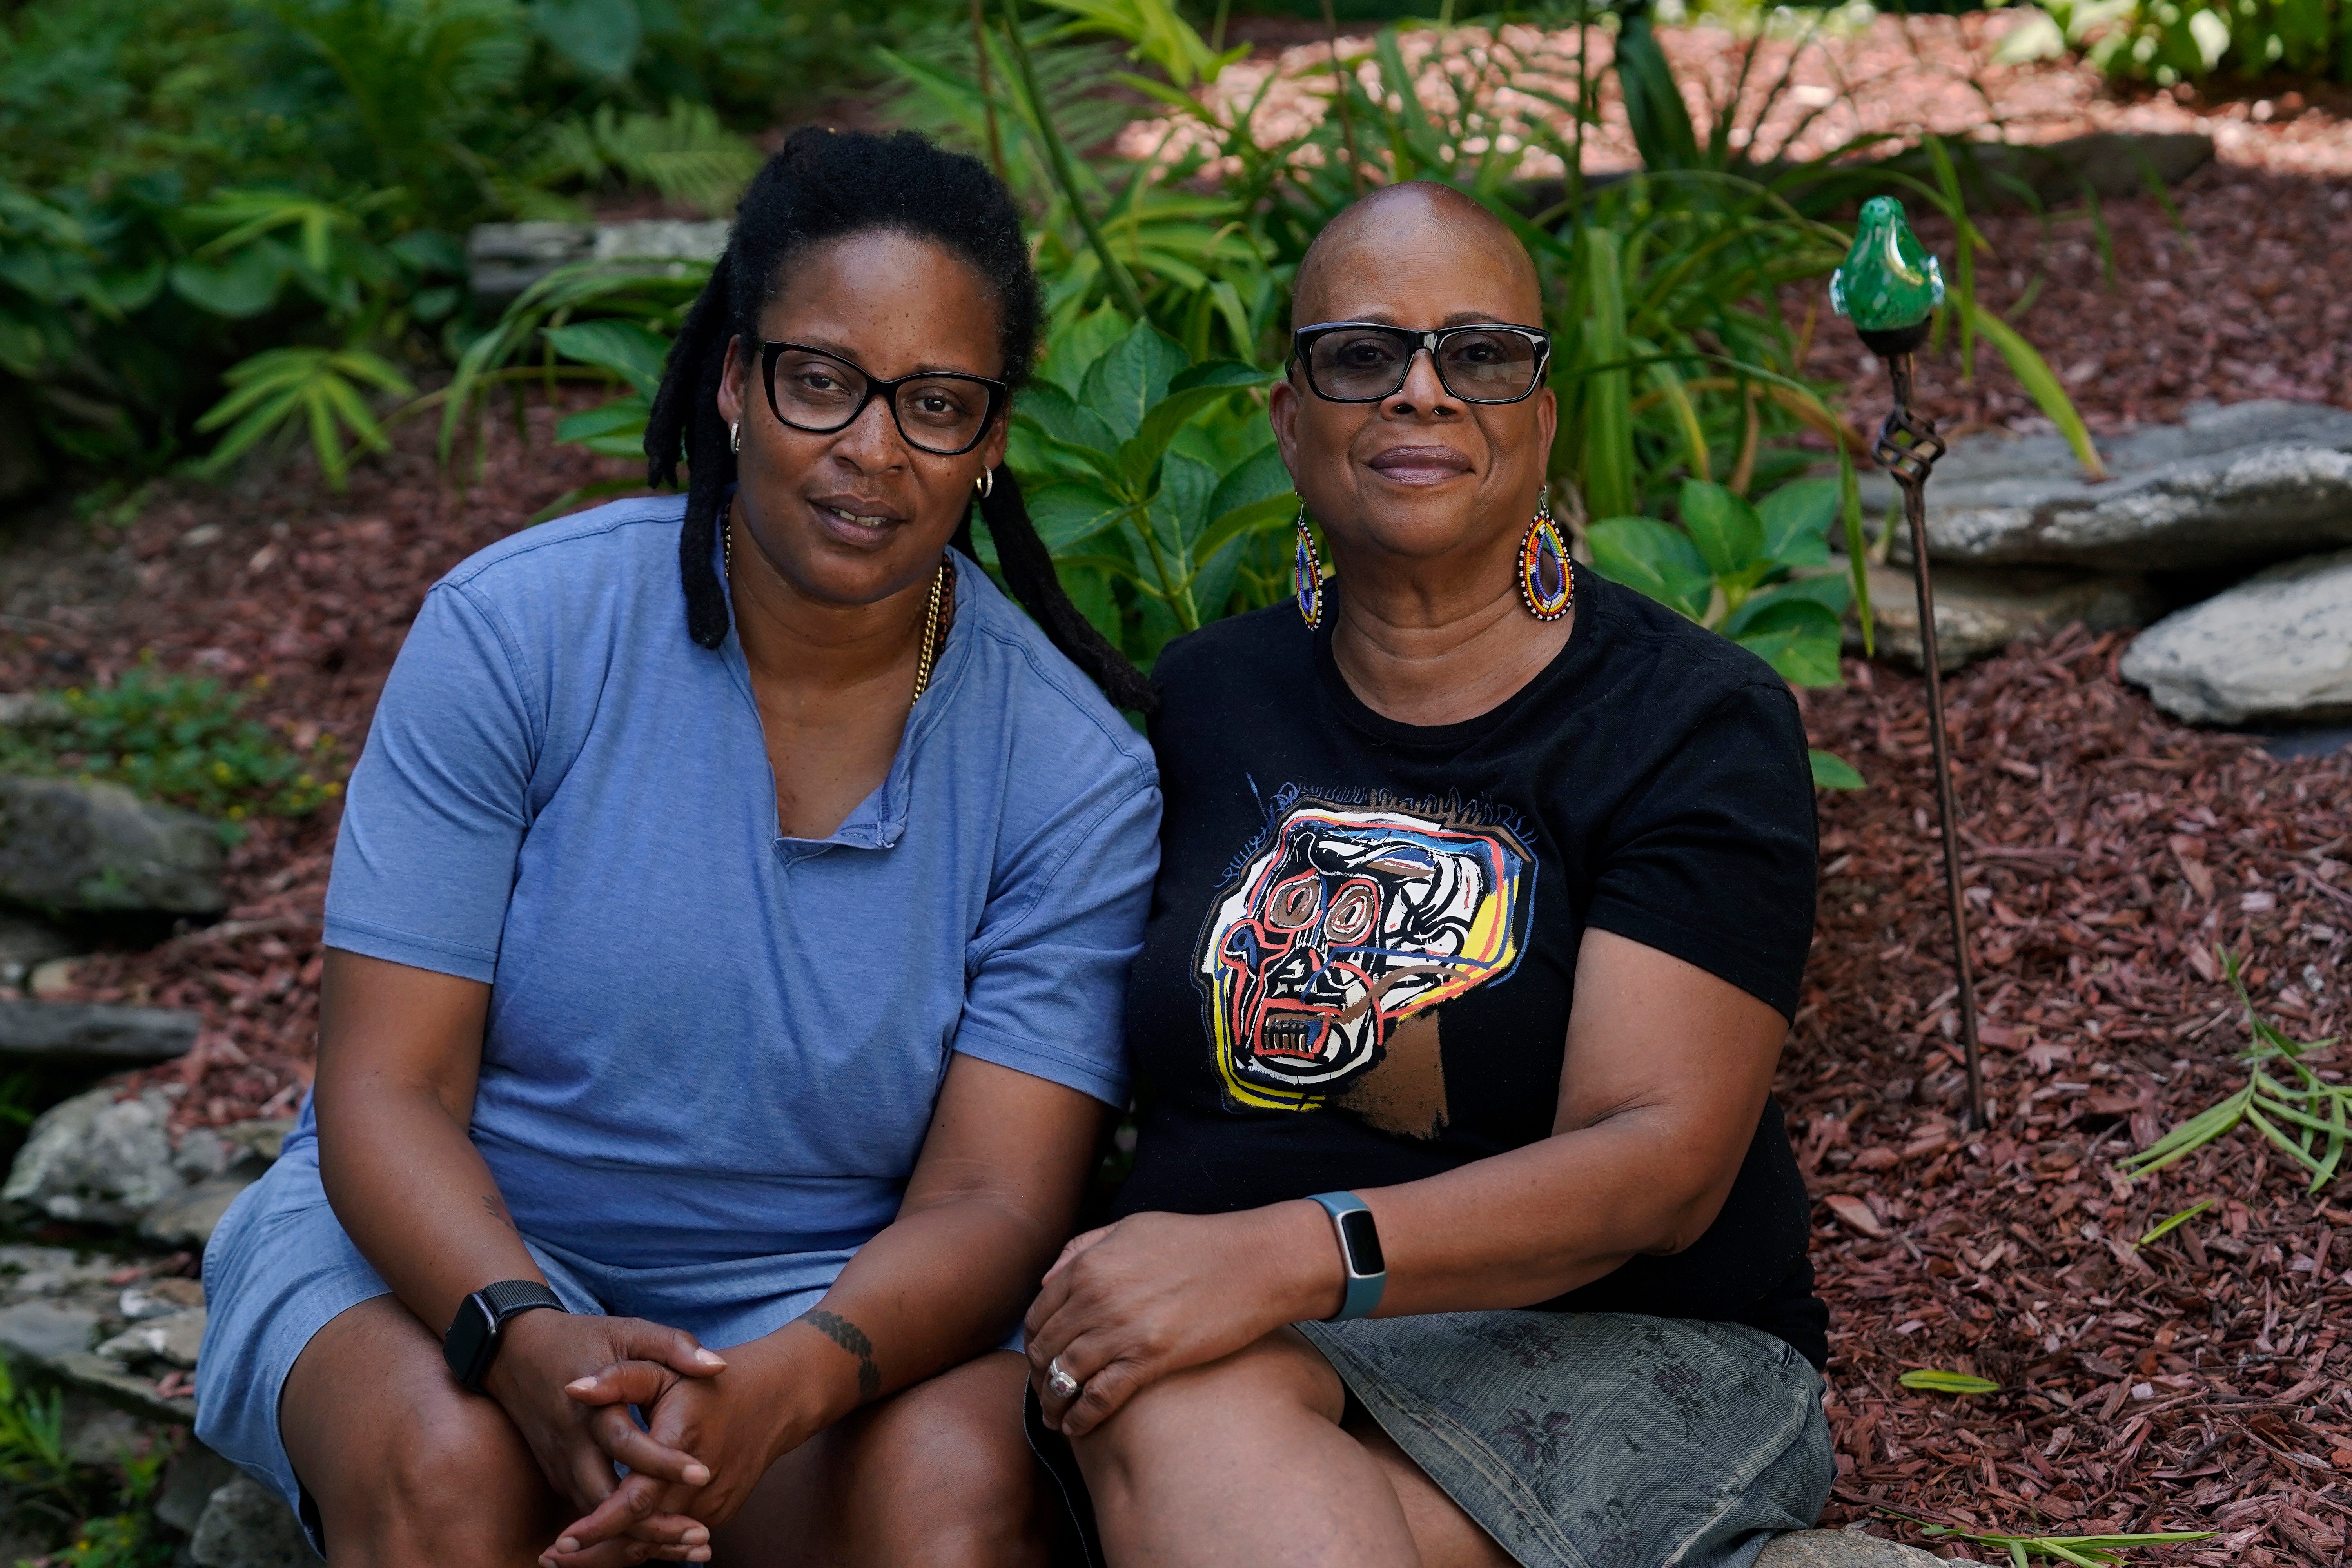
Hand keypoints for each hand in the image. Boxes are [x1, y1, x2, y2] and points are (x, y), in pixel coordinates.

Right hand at [479, 1310, 723, 1562]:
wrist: (514, 1351)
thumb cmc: (582, 1339)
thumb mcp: (629, 1331)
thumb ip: (673, 1346)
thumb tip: (718, 1366)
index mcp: (592, 1406)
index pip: (627, 1443)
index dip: (663, 1461)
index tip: (703, 1473)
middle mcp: (571, 1444)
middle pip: (606, 1499)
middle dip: (650, 1522)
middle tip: (700, 1537)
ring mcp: (560, 1465)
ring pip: (595, 1516)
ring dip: (636, 1537)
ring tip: (688, 1550)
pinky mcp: (557, 1476)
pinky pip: (588, 1513)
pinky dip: (618, 1532)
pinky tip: (655, 1542)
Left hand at [544, 1331, 820, 1564]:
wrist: (776, 1396)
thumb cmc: (708, 1382)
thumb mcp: (663, 1368)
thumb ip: (618, 1378)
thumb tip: (572, 1388)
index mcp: (681, 1443)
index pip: (636, 1501)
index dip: (597, 1526)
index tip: (561, 1542)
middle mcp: (701, 1482)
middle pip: (642, 1536)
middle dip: (594, 1554)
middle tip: (549, 1558)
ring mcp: (714, 1502)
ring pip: (658, 1544)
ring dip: (614, 1555)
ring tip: (571, 1559)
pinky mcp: (720, 1511)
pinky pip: (676, 1536)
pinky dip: (644, 1545)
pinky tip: (610, 1547)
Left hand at [1022, 1203, 1338, 1437]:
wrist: (1254, 1262)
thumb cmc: (1196, 1242)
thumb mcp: (1131, 1227)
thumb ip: (1084, 1248)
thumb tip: (1048, 1281)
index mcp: (1088, 1266)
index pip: (1038, 1314)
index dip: (1033, 1343)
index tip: (1038, 1360)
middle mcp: (1096, 1297)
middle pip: (1046, 1349)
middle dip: (1039, 1377)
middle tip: (1044, 1395)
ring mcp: (1122, 1329)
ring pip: (1066, 1377)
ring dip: (1054, 1405)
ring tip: (1055, 1420)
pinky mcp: (1150, 1358)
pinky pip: (1100, 1397)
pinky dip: (1082, 1418)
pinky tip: (1078, 1428)